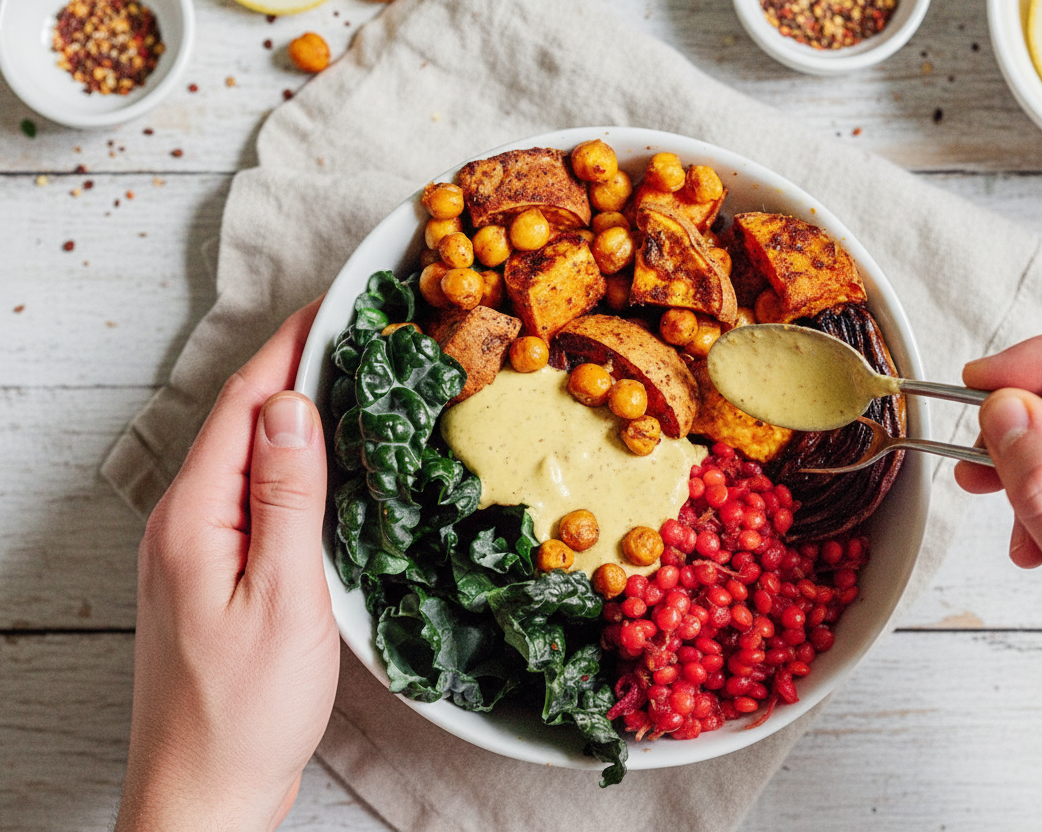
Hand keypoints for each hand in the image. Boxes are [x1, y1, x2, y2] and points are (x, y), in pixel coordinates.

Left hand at [116, 299, 338, 831]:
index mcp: (194, 517)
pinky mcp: (209, 574)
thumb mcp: (284, 598)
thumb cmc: (245, 711)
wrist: (202, 795)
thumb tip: (294, 405)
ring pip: (246, 457)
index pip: (247, 404)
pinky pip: (249, 495)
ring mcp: (191, 549)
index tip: (337, 302)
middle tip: (357, 331)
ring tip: (349, 380)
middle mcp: (182, 522)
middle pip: (241, 421)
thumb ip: (287, 498)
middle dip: (295, 366)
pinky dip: (288, 464)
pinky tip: (322, 465)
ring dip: (293, 413)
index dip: (291, 344)